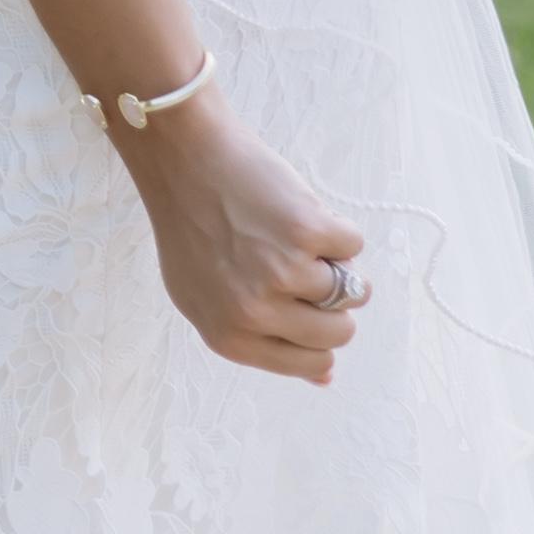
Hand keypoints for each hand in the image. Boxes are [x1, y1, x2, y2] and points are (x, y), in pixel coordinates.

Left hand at [124, 99, 372, 382]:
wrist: (181, 155)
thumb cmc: (191, 224)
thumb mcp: (204, 297)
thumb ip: (259, 342)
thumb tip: (325, 378)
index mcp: (229, 337)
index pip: (312, 362)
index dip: (315, 332)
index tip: (298, 302)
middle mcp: (253, 312)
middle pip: (339, 332)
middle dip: (330, 301)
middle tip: (291, 263)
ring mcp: (282, 273)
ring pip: (353, 290)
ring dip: (330, 261)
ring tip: (280, 233)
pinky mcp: (307, 233)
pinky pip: (353, 245)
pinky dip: (333, 226)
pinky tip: (287, 209)